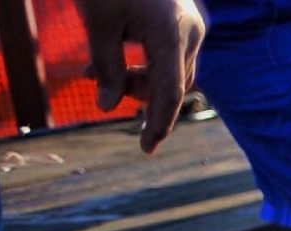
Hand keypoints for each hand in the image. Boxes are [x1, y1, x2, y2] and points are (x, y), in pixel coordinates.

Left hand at [76, 0, 204, 153]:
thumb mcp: (98, 21)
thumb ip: (106, 67)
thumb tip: (108, 107)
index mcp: (172, 34)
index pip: (170, 93)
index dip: (159, 124)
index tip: (146, 148)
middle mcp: (191, 33)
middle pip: (172, 84)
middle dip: (140, 95)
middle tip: (99, 84)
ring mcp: (193, 27)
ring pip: (174, 72)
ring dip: (142, 80)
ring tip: (99, 72)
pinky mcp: (186, 22)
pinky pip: (173, 56)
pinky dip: (148, 64)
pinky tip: (119, 58)